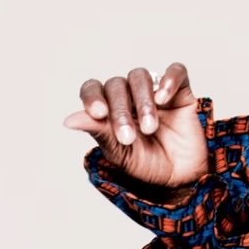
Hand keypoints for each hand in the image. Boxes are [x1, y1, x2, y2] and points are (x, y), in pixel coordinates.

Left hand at [63, 62, 208, 192]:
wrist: (179, 177)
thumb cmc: (145, 164)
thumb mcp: (119, 153)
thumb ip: (98, 132)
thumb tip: (68, 120)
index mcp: (107, 109)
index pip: (92, 89)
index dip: (92, 96)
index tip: (98, 113)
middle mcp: (128, 96)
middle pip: (115, 85)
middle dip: (120, 111)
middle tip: (128, 137)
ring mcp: (153, 91)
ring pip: (139, 76)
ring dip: (142, 101)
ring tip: (149, 128)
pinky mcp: (180, 92)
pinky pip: (175, 71)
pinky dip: (169, 80)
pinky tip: (163, 99)